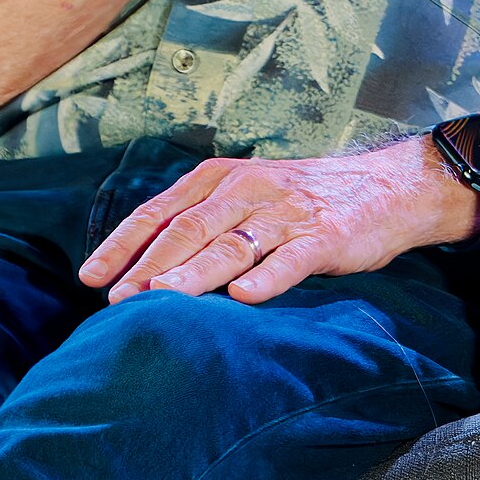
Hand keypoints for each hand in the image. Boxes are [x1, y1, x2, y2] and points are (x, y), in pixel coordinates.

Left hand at [78, 139, 479, 305]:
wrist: (388, 187)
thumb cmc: (306, 201)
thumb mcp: (247, 197)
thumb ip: (202, 222)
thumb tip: (145, 268)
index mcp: (221, 179)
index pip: (159, 213)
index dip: (123, 244)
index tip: (91, 277)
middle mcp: (247, 189)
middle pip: (187, 230)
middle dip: (148, 267)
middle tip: (117, 301)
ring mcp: (286, 212)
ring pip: (230, 245)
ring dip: (192, 274)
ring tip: (161, 300)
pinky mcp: (324, 236)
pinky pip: (291, 258)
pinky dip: (267, 277)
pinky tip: (244, 297)